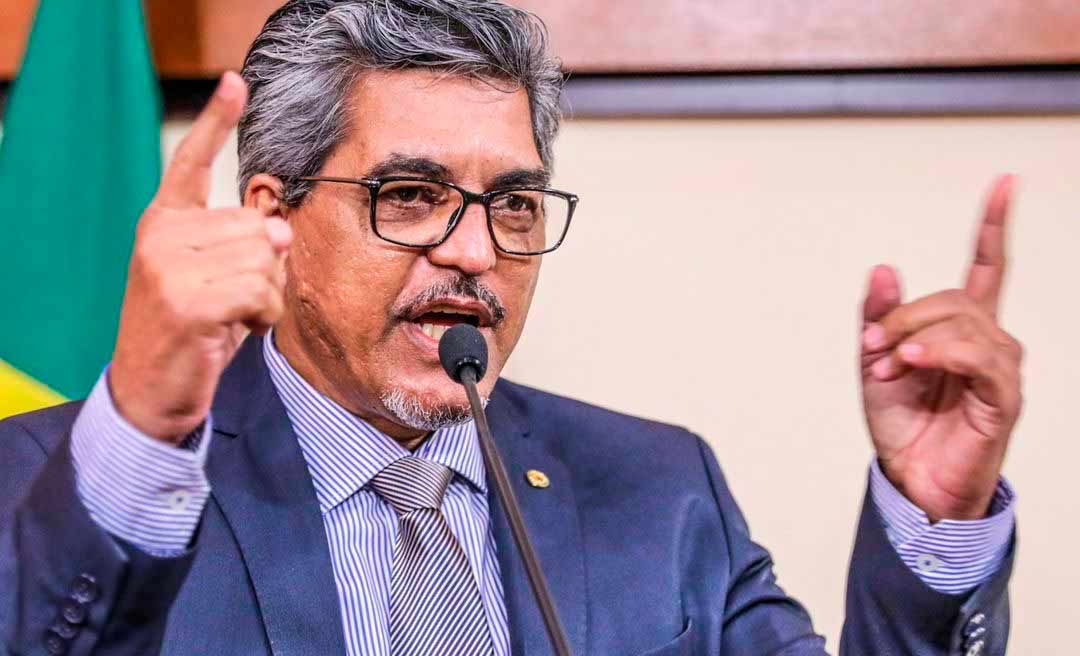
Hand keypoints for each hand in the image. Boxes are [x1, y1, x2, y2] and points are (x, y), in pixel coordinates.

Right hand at [110, 72, 291, 442]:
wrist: (152, 387)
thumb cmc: (194, 330)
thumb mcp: (217, 278)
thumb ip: (245, 245)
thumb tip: (279, 227)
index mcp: (167, 221)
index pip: (192, 162)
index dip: (216, 120)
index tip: (236, 81)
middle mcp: (162, 233)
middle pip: (260, 227)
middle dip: (267, 271)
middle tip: (237, 300)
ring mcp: (169, 265)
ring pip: (265, 260)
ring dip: (268, 297)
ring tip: (235, 316)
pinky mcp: (187, 299)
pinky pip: (261, 292)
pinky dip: (264, 317)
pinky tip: (236, 330)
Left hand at [860, 176, 1021, 520]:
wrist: (908, 477)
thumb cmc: (902, 422)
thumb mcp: (875, 360)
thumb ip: (880, 315)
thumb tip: (885, 266)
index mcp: (960, 328)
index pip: (987, 267)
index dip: (994, 226)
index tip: (1005, 184)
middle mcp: (988, 340)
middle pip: (954, 297)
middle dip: (904, 317)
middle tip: (874, 348)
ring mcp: (1000, 367)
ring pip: (963, 322)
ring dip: (915, 338)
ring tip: (892, 366)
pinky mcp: (1003, 397)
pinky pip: (979, 356)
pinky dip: (941, 353)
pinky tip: (915, 362)